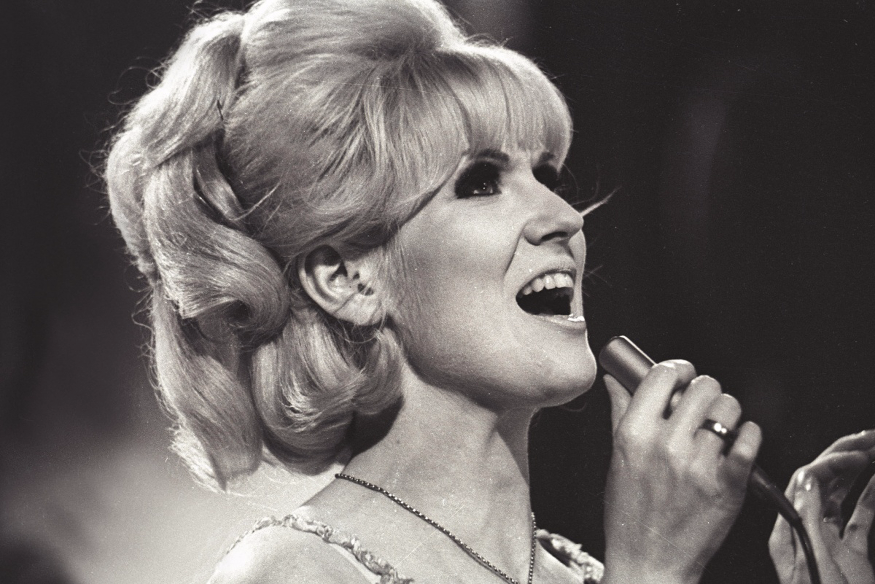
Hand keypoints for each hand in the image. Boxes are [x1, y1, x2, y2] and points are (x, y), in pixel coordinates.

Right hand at [602, 361, 761, 583]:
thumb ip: (620, 414)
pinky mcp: (728, 485)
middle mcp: (666, 445)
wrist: (650, 563)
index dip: (677, 368)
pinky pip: (749, 438)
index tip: (681, 375)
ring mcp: (699, 465)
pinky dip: (748, 435)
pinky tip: (736, 443)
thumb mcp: (617, 460)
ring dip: (727, 412)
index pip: (662, 374)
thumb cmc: (630, 516)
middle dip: (704, 390)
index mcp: (634, 435)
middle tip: (701, 405)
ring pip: (728, 408)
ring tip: (718, 426)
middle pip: (702, 385)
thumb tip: (617, 381)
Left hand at [769, 430, 874, 583]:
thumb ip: (810, 522)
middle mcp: (806, 533)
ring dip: (860, 471)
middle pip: (822, 484)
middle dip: (846, 457)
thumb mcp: (817, 566)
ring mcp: (829, 543)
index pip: (805, 483)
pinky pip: (860, 518)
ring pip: (843, 496)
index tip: (860, 452)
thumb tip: (806, 479)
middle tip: (871, 438)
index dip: (832, 463)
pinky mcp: (851, 557)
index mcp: (790, 533)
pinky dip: (871, 496)